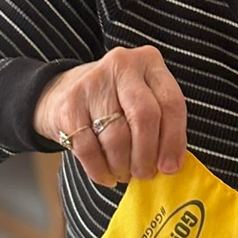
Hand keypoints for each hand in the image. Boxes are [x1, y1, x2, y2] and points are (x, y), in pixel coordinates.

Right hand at [33, 46, 186, 186]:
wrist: (63, 90)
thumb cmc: (115, 99)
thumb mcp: (143, 96)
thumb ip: (161, 122)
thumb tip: (170, 165)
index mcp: (149, 62)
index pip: (171, 102)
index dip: (174, 140)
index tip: (171, 167)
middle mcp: (122, 66)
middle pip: (145, 117)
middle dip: (147, 154)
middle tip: (146, 174)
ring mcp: (92, 84)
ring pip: (117, 137)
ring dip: (123, 166)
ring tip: (125, 173)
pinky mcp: (68, 106)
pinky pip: (89, 149)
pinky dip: (100, 170)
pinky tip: (107, 175)